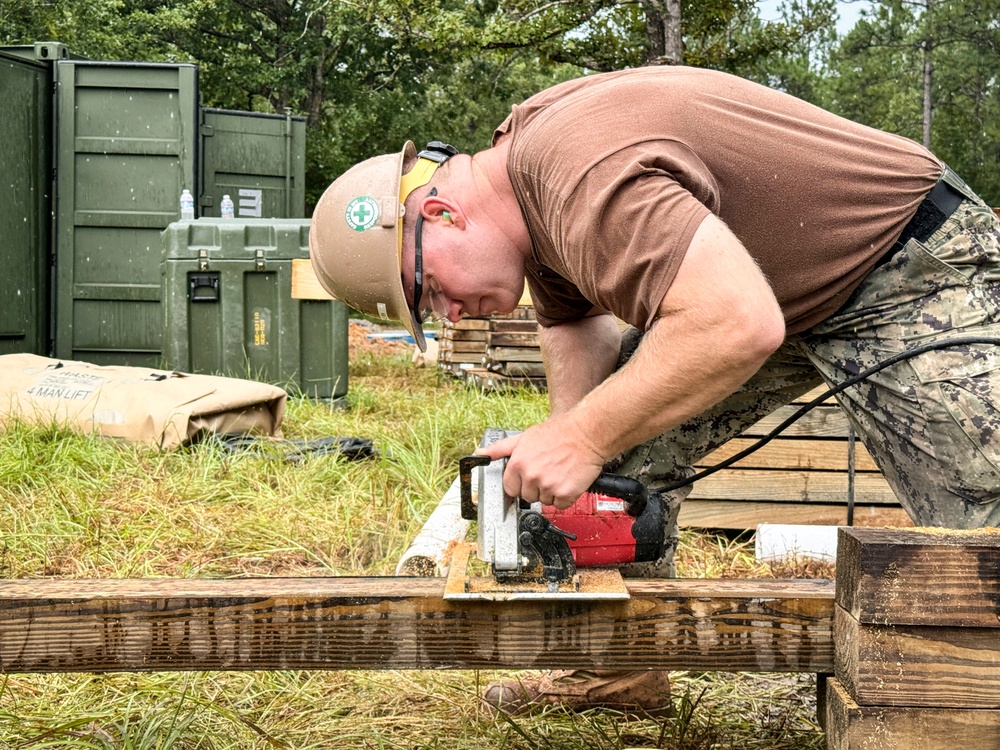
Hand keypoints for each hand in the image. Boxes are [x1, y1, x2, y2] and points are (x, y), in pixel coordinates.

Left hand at [475, 416, 604, 507]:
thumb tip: (481, 453)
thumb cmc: (558, 433)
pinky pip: (560, 505)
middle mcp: (531, 476)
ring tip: (559, 473)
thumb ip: (501, 448)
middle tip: (548, 471)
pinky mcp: (565, 494)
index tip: (529, 476)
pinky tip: (568, 480)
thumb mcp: (524, 437)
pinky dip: (565, 497)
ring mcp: (548, 486)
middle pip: (527, 496)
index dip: (520, 483)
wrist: (586, 434)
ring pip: (544, 501)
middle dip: (536, 487)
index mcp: (518, 464)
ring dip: (551, 492)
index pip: (510, 488)